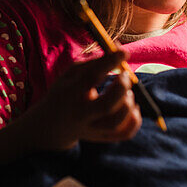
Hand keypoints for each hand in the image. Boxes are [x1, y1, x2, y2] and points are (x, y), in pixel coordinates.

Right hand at [19, 51, 142, 151]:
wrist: (51, 125)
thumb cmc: (66, 92)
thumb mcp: (71, 74)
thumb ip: (94, 62)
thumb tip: (119, 48)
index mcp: (69, 94)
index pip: (90, 78)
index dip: (109, 63)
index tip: (124, 53)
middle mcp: (79, 115)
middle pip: (105, 106)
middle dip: (121, 88)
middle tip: (125, 76)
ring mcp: (91, 131)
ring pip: (116, 123)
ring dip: (128, 104)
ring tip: (127, 94)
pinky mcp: (102, 139)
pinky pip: (125, 134)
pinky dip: (135, 120)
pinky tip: (132, 108)